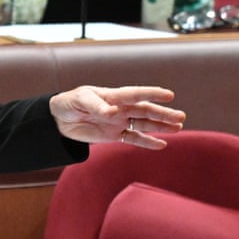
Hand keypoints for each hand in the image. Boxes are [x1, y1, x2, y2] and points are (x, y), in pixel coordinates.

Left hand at [49, 85, 184, 149]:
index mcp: (112, 96)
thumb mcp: (79, 100)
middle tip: (181, 117)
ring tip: (178, 128)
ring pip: (144, 124)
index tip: (169, 95)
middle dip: (163, 114)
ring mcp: (119, 122)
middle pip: (145, 110)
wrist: (58, 119)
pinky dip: (147, 142)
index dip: (152, 94)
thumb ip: (96, 106)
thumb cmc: (69, 103)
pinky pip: (134, 138)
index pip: (135, 94)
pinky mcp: (114, 135)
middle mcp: (119, 108)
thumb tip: (112, 113)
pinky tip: (161, 144)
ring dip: (160, 126)